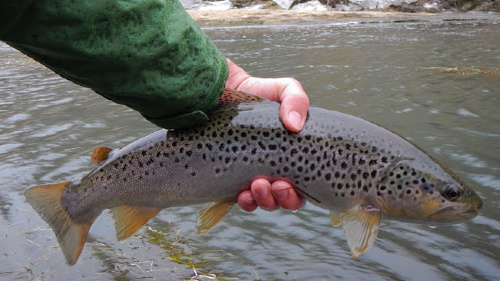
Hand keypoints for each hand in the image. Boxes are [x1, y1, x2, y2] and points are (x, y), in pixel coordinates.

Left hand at [226, 59, 308, 211]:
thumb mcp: (284, 90)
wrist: (224, 89)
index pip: (301, 188)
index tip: (288, 183)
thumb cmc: (259, 91)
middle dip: (281, 199)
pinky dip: (245, 201)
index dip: (297, 194)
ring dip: (263, 200)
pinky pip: (240, 198)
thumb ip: (297, 100)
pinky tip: (242, 194)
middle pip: (282, 199)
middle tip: (275, 184)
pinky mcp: (230, 175)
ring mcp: (251, 175)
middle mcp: (273, 170)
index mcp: (291, 157)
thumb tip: (295, 125)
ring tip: (257, 186)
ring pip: (262, 202)